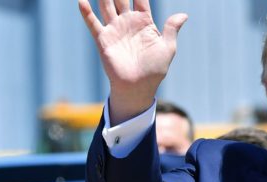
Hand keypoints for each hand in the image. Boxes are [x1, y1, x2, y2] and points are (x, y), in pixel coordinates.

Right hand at [77, 0, 187, 123]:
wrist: (138, 88)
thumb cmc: (154, 70)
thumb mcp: (168, 48)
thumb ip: (172, 29)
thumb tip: (184, 15)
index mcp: (143, 21)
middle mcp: (127, 22)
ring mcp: (114, 30)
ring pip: (106, 5)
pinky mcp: (103, 40)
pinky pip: (93, 24)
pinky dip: (86, 12)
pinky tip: (82, 0)